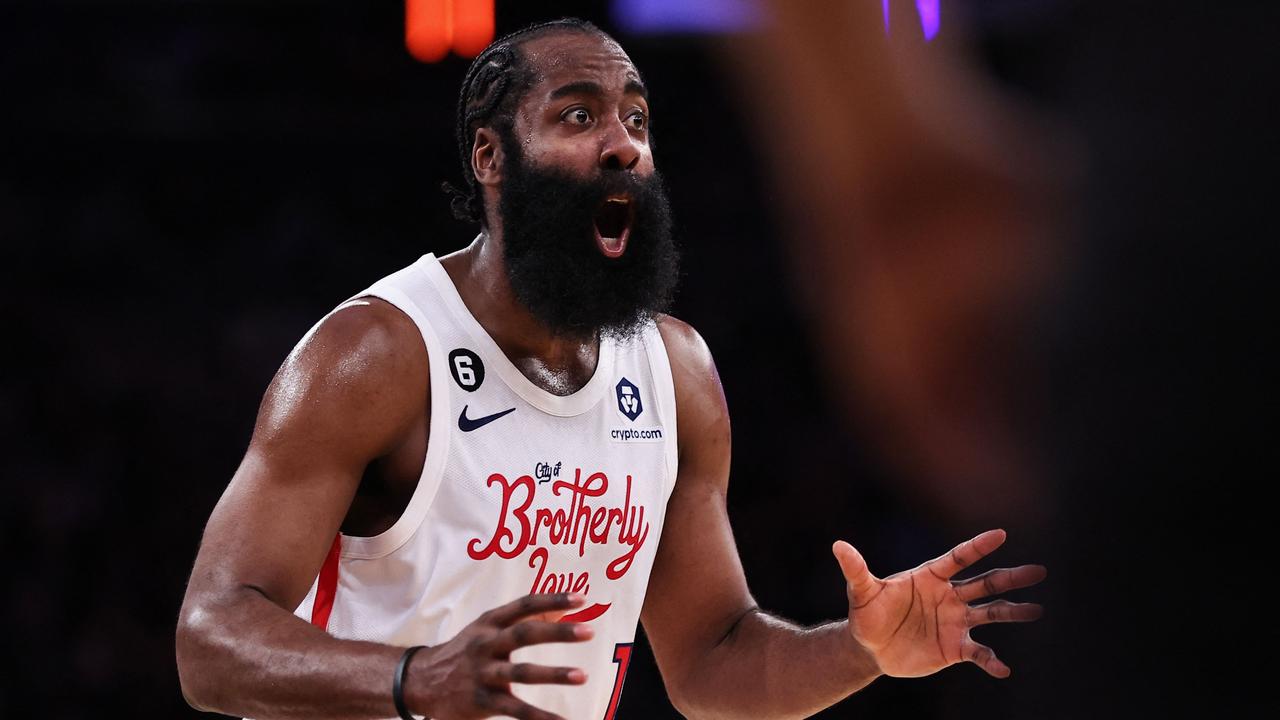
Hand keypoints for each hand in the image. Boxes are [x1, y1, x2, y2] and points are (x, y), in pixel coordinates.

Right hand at [410, 592, 593, 719]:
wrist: (421, 681)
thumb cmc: (465, 650)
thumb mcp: (488, 627)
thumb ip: (522, 619)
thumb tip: (560, 611)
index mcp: (490, 622)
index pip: (524, 605)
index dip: (552, 600)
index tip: (581, 598)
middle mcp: (486, 644)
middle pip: (524, 634)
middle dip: (558, 632)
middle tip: (588, 631)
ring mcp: (484, 673)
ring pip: (521, 673)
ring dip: (553, 673)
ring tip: (582, 675)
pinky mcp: (483, 700)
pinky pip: (516, 709)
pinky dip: (540, 716)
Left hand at [833, 529, 1044, 678]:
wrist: (871, 648)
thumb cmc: (867, 614)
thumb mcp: (862, 592)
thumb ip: (856, 569)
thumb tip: (838, 546)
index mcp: (930, 577)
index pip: (958, 558)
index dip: (978, 547)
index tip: (1001, 534)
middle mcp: (949, 596)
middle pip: (985, 584)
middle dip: (1011, 578)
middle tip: (1039, 571)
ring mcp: (955, 621)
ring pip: (991, 614)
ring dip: (1014, 612)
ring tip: (1037, 610)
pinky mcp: (955, 647)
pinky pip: (979, 653)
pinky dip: (991, 661)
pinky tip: (1004, 669)